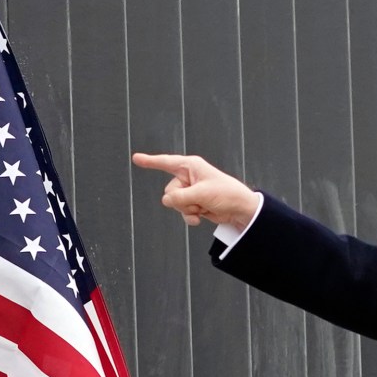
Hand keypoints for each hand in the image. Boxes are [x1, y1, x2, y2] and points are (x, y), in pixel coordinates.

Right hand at [131, 152, 260, 228]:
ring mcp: (190, 191)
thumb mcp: (201, 194)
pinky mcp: (194, 203)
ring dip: (188, 209)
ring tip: (203, 207)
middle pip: (170, 191)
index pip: (166, 162)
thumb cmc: (226, 194)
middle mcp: (189, 177)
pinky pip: (182, 211)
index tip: (135, 158)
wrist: (240, 210)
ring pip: (174, 203)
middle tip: (200, 200)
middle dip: (182, 200)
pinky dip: (190, 216)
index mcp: (191, 166)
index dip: (150, 161)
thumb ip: (180, 197)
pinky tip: (200, 218)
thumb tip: (165, 201)